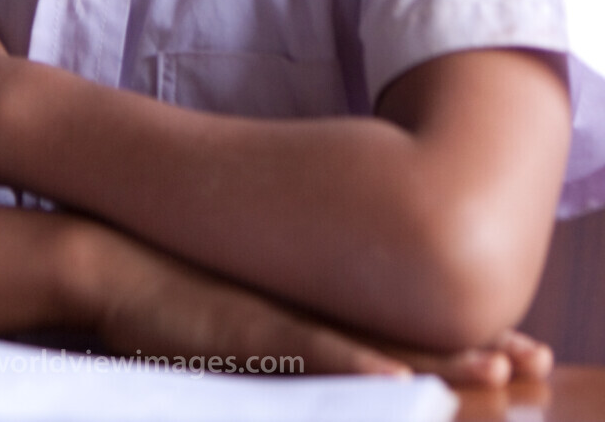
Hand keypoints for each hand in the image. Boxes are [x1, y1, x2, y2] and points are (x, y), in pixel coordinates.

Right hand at [81, 224, 551, 383]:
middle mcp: (307, 315)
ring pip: (379, 352)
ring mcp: (283, 322)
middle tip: (531, 361)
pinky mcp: (251, 333)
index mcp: (307, 317)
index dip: (458, 351)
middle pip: (405, 343)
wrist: (109, 259)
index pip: (399, 341)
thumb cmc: (163, 296)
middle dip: (471, 357)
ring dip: (442, 366)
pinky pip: (317, 355)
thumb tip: (309, 345)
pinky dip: (363, 371)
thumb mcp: (234, 318)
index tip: (515, 355)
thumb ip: (278, 334)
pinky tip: (401, 381)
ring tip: (501, 370)